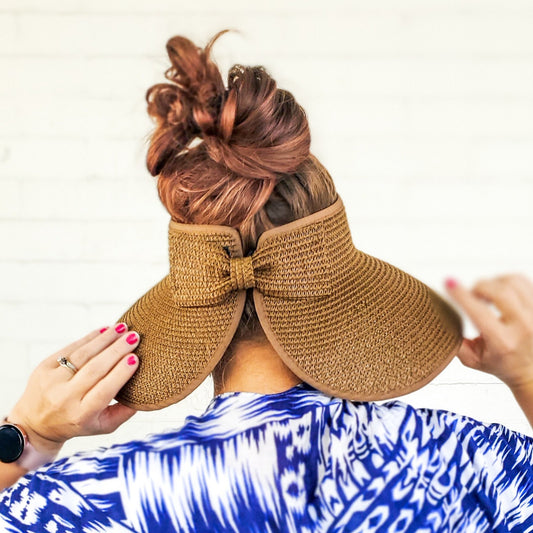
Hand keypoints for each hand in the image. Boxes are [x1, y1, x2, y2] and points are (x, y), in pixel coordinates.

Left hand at [7, 323, 139, 457]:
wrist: (35, 424)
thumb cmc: (77, 422)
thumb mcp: (102, 426)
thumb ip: (125, 412)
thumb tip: (146, 392)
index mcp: (81, 415)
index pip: (103, 390)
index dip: (120, 373)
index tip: (135, 358)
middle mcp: (64, 398)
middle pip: (94, 369)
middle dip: (117, 350)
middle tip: (134, 337)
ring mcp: (51, 381)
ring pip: (83, 354)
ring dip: (105, 339)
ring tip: (122, 328)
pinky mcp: (43, 367)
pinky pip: (70, 348)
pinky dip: (89, 337)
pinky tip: (105, 330)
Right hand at [445, 273, 532, 389]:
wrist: (531, 370)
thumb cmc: (500, 363)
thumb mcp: (471, 359)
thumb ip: (454, 340)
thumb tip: (442, 314)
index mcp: (503, 342)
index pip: (479, 312)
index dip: (461, 295)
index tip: (448, 282)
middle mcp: (524, 327)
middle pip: (500, 291)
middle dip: (478, 287)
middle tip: (471, 295)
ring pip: (512, 282)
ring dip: (493, 283)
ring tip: (486, 294)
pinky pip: (522, 280)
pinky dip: (505, 280)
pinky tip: (500, 290)